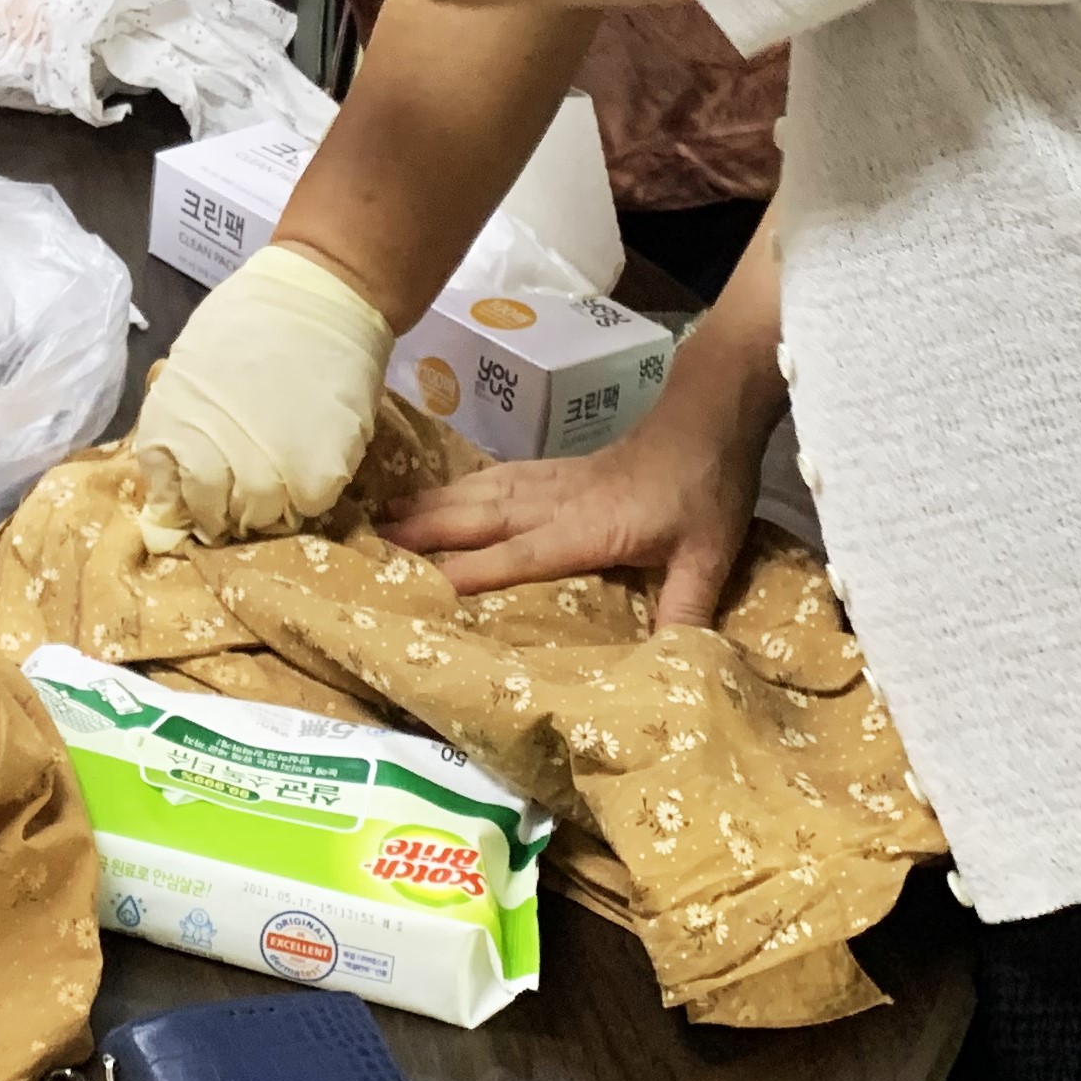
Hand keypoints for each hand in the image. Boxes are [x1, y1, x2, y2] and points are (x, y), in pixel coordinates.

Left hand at [134, 244, 394, 546]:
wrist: (320, 297)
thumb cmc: (248, 323)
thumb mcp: (189, 370)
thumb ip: (180, 425)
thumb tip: (172, 485)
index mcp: (173, 432)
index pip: (171, 503)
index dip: (187, 502)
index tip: (201, 494)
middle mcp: (214, 465)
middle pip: (216, 520)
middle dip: (226, 509)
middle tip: (246, 482)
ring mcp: (269, 477)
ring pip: (263, 522)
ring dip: (268, 504)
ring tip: (280, 467)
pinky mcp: (319, 479)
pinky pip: (308, 508)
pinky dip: (307, 493)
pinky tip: (309, 457)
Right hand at [377, 380, 769, 629]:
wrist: (710, 413)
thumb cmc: (708, 487)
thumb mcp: (709, 554)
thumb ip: (686, 607)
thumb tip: (673, 667)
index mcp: (589, 524)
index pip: (519, 553)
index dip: (471, 571)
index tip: (422, 587)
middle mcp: (558, 499)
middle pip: (481, 515)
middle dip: (425, 531)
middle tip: (371, 546)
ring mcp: (554, 478)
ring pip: (480, 491)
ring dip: (431, 505)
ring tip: (384, 518)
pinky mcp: (556, 467)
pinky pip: (495, 478)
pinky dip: (457, 486)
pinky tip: (439, 493)